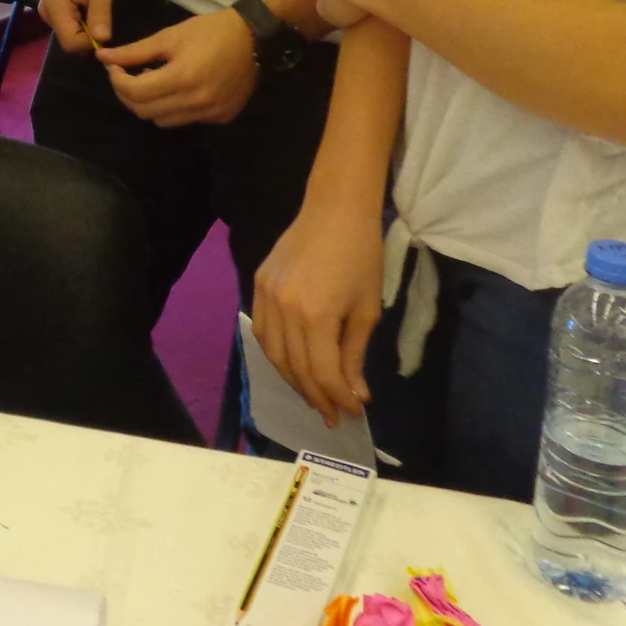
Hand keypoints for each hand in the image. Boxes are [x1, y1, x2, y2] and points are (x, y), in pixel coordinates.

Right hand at [37, 0, 118, 52]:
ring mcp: (48, 10)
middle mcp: (46, 12)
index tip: (106, 29)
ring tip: (98, 10)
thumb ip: (100, 14)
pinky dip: (81, 22)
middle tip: (104, 18)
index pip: (71, 43)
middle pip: (68, 41)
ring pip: (69, 34)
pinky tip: (90, 8)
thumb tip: (102, 42)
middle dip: (88, 37)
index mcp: (55, 7)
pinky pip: (68, 24)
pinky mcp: (53, 6)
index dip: (91, 43)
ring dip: (86, 29)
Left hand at [98, 8, 258, 127]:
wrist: (254, 38)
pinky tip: (178, 89)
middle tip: (127, 76)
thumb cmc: (209, 31)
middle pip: (145, 112)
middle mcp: (196, 101)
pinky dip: (174, 108)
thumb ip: (134, 51)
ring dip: (150, 104)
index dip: (117, 81)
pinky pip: (186, 120)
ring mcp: (211, 114)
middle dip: (128, 95)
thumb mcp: (169, 36)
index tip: (114, 68)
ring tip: (154, 81)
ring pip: (163, 121)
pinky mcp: (221, 118)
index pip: (135, 93)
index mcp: (182, 77)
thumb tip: (102, 58)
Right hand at [252, 200, 385, 425]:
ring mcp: (266, 296)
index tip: (353, 414)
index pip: (322, 373)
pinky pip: (262, 331)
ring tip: (313, 395)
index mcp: (316, 316)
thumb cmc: (362, 256)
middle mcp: (284, 310)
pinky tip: (291, 364)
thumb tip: (355, 394)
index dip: (338, 399)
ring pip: (273, 354)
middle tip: (333, 415)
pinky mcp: (258, 284)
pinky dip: (275, 353)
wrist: (335, 210)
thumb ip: (355, 354)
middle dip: (316, 397)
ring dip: (293, 380)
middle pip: (295, 369)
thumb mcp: (367, 309)